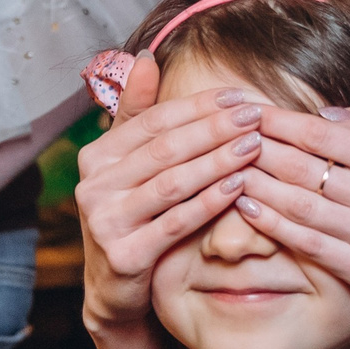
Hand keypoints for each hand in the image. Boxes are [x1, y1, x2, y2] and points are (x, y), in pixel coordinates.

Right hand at [72, 75, 263, 336]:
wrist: (115, 290)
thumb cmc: (132, 218)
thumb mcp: (128, 166)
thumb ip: (136, 115)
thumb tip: (146, 58)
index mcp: (95, 156)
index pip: (154, 121)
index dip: (198, 106)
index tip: (238, 96)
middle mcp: (93, 186)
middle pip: (166, 149)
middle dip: (215, 129)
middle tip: (256, 115)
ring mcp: (105, 221)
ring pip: (172, 183)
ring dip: (217, 161)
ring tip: (255, 145)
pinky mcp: (124, 255)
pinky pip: (176, 222)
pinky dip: (210, 202)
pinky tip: (239, 186)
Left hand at [231, 103, 349, 333]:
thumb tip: (322, 113)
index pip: (325, 136)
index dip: (281, 123)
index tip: (251, 112)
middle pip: (306, 169)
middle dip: (260, 151)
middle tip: (228, 138)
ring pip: (300, 206)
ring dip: (257, 186)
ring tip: (228, 169)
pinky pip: (306, 243)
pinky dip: (271, 224)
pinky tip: (245, 207)